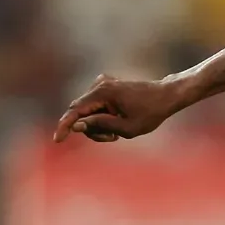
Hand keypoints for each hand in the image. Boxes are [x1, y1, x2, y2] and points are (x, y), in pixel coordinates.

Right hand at [52, 75, 188, 142]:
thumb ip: (101, 126)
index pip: (75, 111)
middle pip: (81, 113)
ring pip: (88, 112)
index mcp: (103, 93)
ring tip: (118, 132)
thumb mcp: (127, 128)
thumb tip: (76, 125)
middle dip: (91, 129)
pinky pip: (95, 107)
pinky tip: (118, 121)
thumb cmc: (151, 113)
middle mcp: (99, 85)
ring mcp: (102, 84)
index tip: (58, 140)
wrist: (166, 95)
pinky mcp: (106, 87)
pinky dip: (102, 118)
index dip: (65, 126)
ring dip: (98, 125)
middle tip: (112, 138)